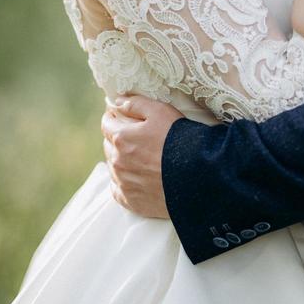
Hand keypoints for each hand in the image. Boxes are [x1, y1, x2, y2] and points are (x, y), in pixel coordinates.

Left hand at [101, 95, 183, 217]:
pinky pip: (118, 189)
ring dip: (120, 159)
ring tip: (139, 156)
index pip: (107, 123)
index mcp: (121, 138)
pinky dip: (123, 182)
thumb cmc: (179, 139)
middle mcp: (117, 161)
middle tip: (133, 136)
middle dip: (116, 138)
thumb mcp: (160, 111)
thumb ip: (136, 104)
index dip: (113, 117)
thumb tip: (117, 102)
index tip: (119, 116)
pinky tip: (136, 177)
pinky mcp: (131, 201)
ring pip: (113, 167)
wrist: (196, 176)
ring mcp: (123, 183)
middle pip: (108, 145)